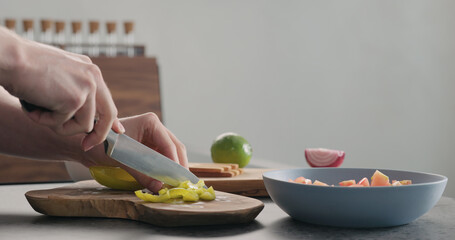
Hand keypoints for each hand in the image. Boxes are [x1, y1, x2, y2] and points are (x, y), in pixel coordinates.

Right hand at [0, 29, 122, 150]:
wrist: (9, 58)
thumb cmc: (24, 66)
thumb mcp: (58, 76)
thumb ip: (73, 90)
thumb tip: (81, 110)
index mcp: (89, 71)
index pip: (107, 100)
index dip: (111, 119)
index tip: (117, 131)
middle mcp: (93, 77)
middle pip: (108, 115)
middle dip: (98, 135)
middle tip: (86, 147)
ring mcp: (86, 88)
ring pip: (83, 126)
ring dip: (58, 125)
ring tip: (37, 109)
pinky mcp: (74, 99)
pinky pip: (62, 125)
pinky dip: (43, 121)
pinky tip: (31, 104)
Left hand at [81, 113, 187, 192]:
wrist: (86, 144)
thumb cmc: (102, 144)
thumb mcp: (122, 159)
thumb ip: (141, 173)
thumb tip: (159, 187)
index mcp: (151, 123)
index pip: (169, 144)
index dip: (174, 161)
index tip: (177, 177)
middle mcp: (155, 128)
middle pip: (175, 147)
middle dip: (178, 164)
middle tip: (182, 182)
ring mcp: (154, 137)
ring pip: (172, 152)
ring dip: (174, 167)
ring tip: (176, 182)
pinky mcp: (150, 147)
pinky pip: (163, 158)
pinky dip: (166, 168)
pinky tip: (167, 179)